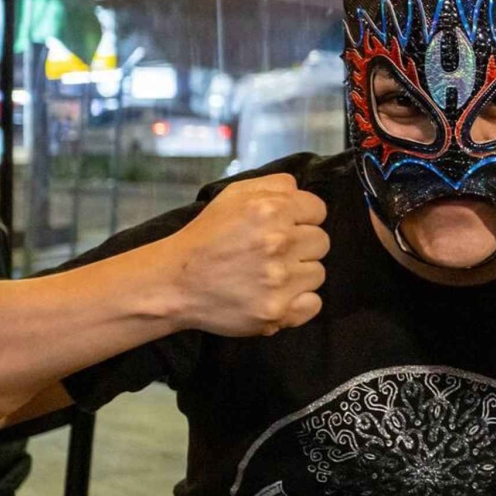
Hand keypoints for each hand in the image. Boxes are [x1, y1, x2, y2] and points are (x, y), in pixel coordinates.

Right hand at [159, 173, 329, 336]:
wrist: (174, 282)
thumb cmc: (206, 237)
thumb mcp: (233, 195)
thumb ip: (274, 184)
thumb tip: (301, 190)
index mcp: (271, 209)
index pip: (318, 210)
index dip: (303, 219)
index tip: (287, 228)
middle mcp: (279, 242)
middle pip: (321, 242)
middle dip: (302, 246)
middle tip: (274, 253)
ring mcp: (279, 280)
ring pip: (317, 273)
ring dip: (299, 274)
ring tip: (270, 275)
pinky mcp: (277, 311)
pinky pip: (314, 304)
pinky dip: (300, 303)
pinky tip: (278, 296)